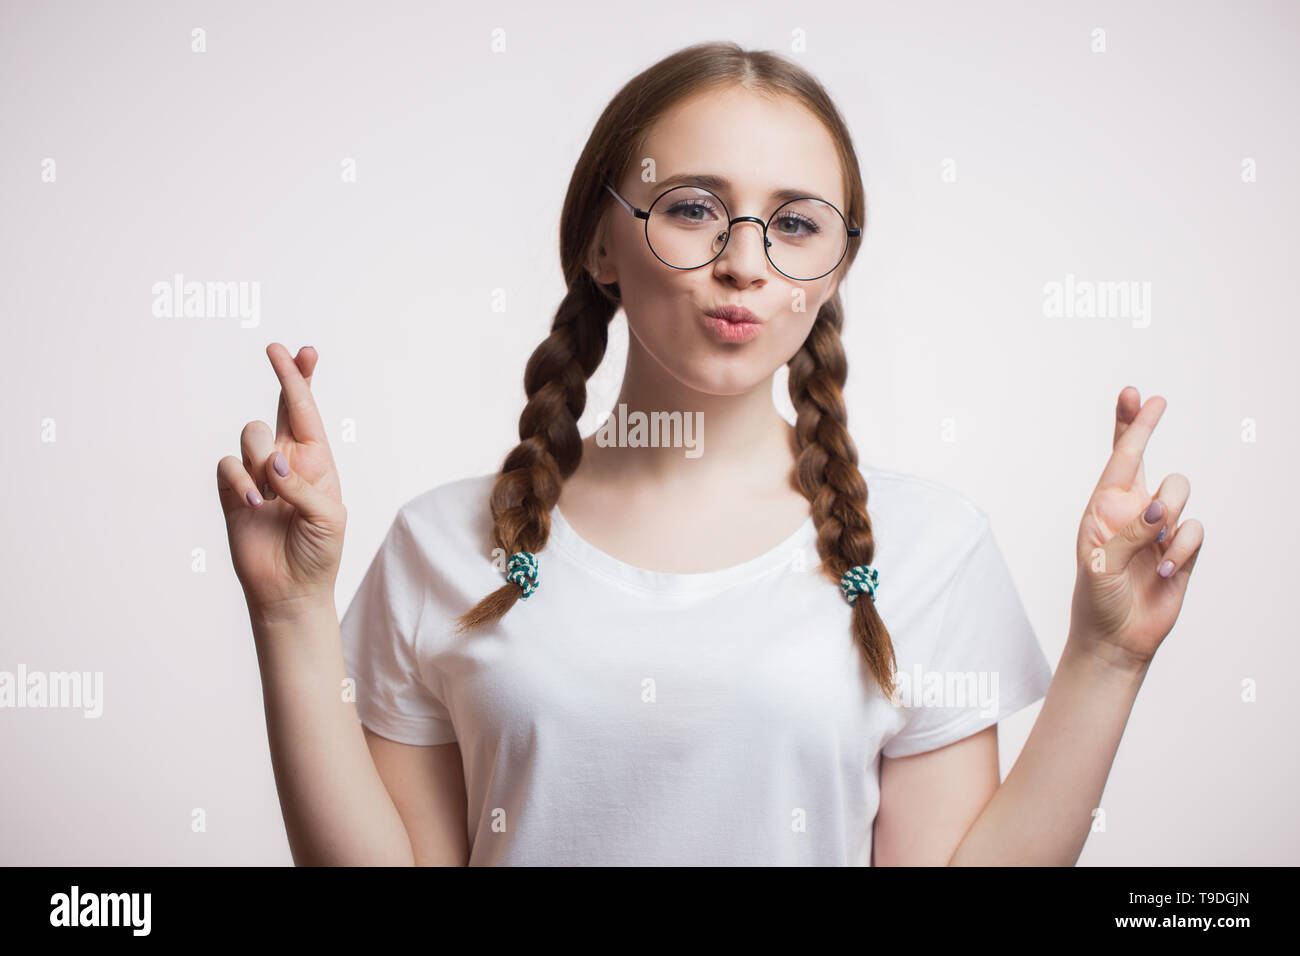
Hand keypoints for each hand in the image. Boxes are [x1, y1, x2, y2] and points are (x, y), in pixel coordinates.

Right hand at [216, 344, 346, 617]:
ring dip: (261, 457)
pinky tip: (252, 503)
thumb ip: (303, 487)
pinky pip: (227, 464)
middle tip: (277, 350)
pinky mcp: (232, 490)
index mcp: (317, 461)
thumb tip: (274, 463)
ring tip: (270, 492)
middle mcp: (287, 461)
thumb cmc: (320, 552)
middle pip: (282, 407)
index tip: (303, 350)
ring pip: (251, 434)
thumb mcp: (328, 518)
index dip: (303, 380)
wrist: (290, 589)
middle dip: (284, 375)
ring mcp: (258, 474)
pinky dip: (239, 479)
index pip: (309, 413)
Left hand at [1070, 387, 1204, 669]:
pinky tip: (1162, 573)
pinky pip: (1195, 531)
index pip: (1117, 459)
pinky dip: (1181, 550)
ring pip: (1178, 492)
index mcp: (1103, 508)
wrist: (1116, 638)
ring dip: (1167, 518)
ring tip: (1150, 552)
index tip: (1134, 394)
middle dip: (1146, 427)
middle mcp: (1132, 511)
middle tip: (1155, 402)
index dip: (1127, 425)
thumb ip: (1126, 534)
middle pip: (1148, 458)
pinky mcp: (1182, 550)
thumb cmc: (1096, 598)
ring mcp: (1159, 529)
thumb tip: (1158, 511)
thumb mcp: (1098, 565)